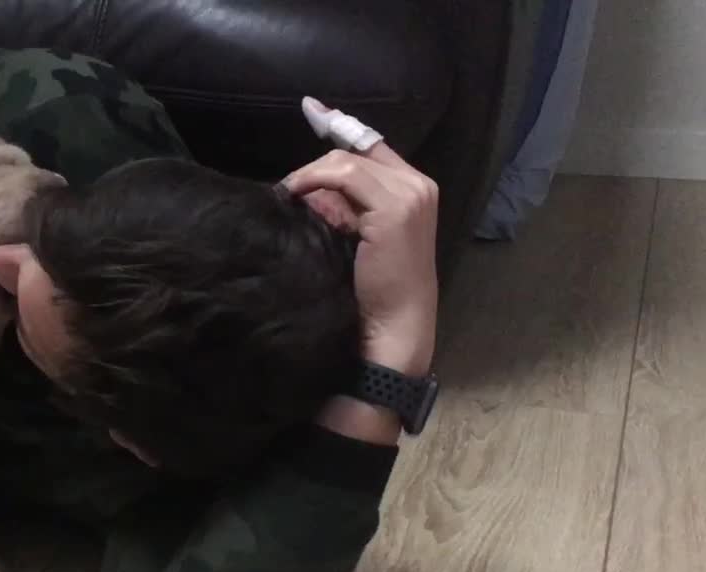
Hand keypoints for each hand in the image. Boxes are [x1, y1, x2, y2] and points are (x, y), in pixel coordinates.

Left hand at [283, 100, 438, 376]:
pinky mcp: (394, 208)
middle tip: (287, 184)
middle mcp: (419, 185)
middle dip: (316, 160)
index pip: (373, 146)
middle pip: (356, 150)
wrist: (392, 327)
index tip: (314, 110)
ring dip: (310, 176)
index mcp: (415, 190)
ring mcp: (410, 194)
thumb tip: (310, 189)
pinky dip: (314, 181)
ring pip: (346, 161)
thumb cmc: (373, 292)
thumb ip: (346, 208)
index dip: (341, 126)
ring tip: (289, 198)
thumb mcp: (359, 238)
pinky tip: (297, 197)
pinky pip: (343, 176)